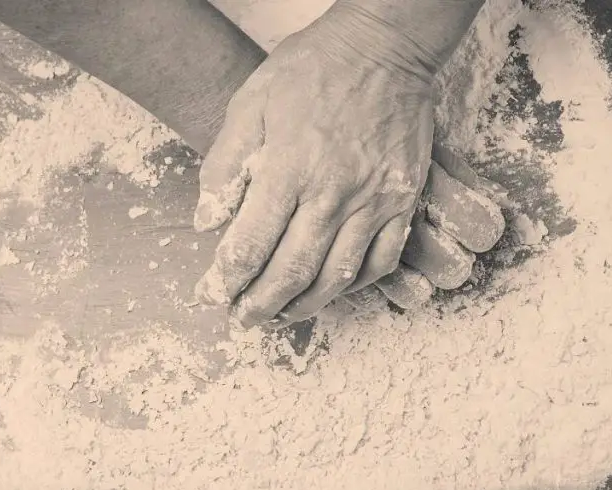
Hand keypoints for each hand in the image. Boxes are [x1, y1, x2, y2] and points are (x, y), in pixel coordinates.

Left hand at [191, 14, 501, 329]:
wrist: (385, 46)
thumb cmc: (314, 68)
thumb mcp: (251, 101)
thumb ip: (225, 163)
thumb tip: (208, 221)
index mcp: (289, 168)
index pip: (251, 244)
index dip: (228, 279)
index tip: (213, 295)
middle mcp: (333, 193)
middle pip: (291, 271)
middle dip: (260, 305)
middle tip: (241, 320)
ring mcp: (374, 200)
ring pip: (336, 276)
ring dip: (303, 306)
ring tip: (280, 316)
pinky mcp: (403, 200)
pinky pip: (381, 260)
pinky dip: (354, 286)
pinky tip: (331, 290)